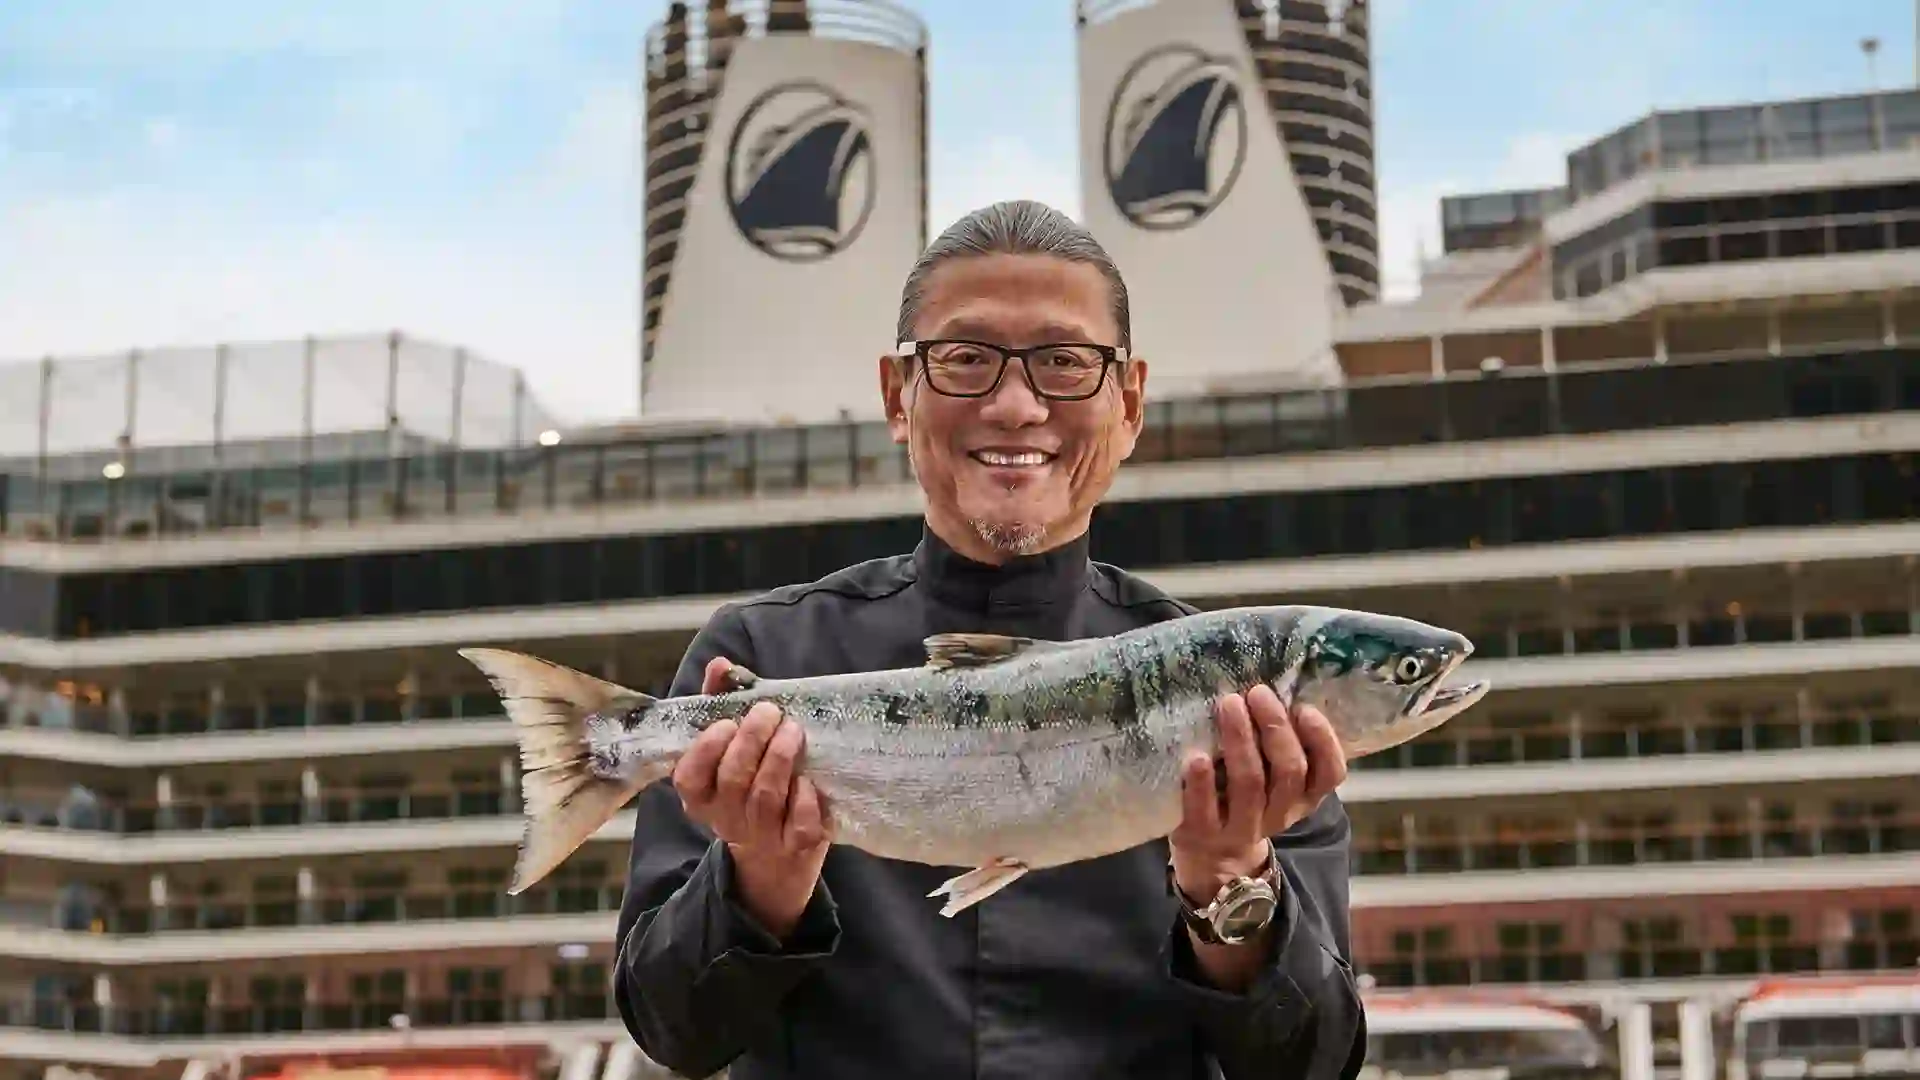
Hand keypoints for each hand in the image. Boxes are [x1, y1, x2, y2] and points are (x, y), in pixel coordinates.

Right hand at [671, 656, 832, 937]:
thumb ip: (722, 705)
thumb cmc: (749, 786)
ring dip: (779, 758)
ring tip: (793, 730)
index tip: (726, 723)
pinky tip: (808, 780)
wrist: (776, 859)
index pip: (689, 778)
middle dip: (751, 741)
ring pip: (765, 796)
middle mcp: (726, 818)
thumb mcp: (730, 750)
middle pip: (733, 779)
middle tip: (769, 711)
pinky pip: (799, 823)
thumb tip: (720, 665)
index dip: (706, 750)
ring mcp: (761, 835)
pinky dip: (805, 799)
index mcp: (701, 797)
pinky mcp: (796, 846)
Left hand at [1168, 684, 1346, 906]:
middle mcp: (1278, 814)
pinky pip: (1205, 810)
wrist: (1210, 855)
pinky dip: (1202, 783)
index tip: (1304, 709)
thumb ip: (1276, 743)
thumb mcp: (1269, 775)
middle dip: (1275, 729)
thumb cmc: (1241, 795)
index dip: (1323, 742)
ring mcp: (1241, 826)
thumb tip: (1272, 684)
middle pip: (1289, 772)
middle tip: (1257, 693)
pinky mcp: (1202, 834)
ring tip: (1229, 705)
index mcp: (1302, 797)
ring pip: (1250, 785)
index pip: (1330, 774)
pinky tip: (1197, 757)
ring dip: (1241, 741)